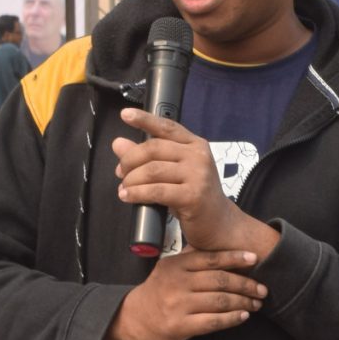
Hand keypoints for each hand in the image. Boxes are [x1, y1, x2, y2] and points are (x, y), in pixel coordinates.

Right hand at [104, 249, 267, 339]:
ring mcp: (178, 305)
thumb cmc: (159, 291)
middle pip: (220, 280)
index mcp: (176, 265)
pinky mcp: (180, 325)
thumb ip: (192, 258)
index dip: (235, 257)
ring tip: (256, 303)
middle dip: (246, 284)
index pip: (211, 258)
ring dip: (243, 302)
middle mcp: (177, 283)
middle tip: (262, 289)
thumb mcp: (169, 268)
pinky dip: (232, 319)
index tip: (254, 258)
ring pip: (220, 301)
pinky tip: (243, 316)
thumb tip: (222, 246)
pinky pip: (213, 321)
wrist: (133, 318)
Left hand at [114, 109, 276, 258]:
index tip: (125, 115)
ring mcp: (198, 175)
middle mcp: (198, 156)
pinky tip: (127, 196)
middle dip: (130, 160)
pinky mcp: (193, 196)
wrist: (219, 224)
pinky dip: (137, 193)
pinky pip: (156, 191)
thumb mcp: (172, 173)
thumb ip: (147, 157)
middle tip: (120, 173)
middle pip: (154, 148)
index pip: (167, 127)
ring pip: (152, 170)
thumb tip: (118, 143)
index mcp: (195, 145)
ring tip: (124, 188)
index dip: (145, 120)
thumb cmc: (194, 197)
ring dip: (131, 179)